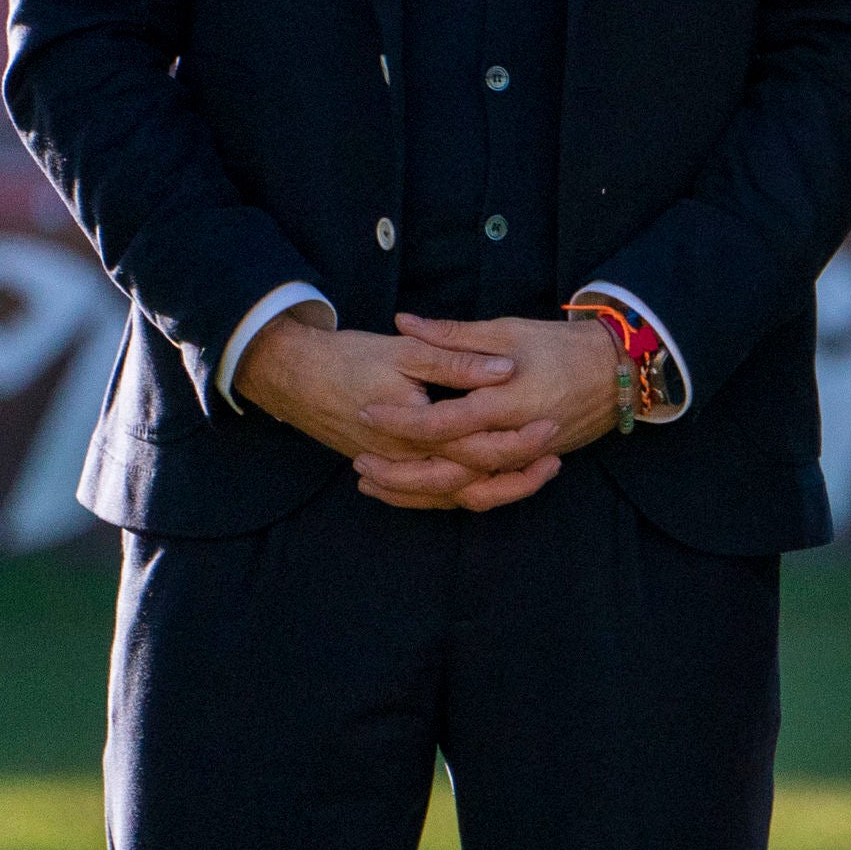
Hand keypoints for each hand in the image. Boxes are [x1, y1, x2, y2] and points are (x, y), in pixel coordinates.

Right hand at [236, 313, 534, 489]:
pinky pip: (430, 498)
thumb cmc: (350, 359)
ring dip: (497, 490)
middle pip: (472, 484)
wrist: (294, 378)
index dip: (519, 441)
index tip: (553, 426)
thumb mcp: (407, 351)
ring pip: (452, 497)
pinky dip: (462, 495)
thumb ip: (458, 361)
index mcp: (416, 430)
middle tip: (556, 458)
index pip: (478, 447)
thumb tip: (506, 368)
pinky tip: (491, 483)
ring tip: (536, 474)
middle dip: (518, 476)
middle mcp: (407, 460)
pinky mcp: (389, 471)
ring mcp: (396, 471)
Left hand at [342, 313, 620, 510]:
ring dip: (420, 493)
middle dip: (402, 472)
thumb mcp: (508, 331)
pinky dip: (450, 495)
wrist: (621, 370)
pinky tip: (420, 491)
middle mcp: (515, 439)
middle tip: (360, 463)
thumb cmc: (562, 345)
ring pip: (468, 492)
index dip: (401, 420)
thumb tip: (405, 322)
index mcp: (506, 403)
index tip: (366, 412)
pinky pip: (488, 492)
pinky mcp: (532, 467)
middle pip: (451, 470)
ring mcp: (526, 459)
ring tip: (378, 485)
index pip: (444, 423)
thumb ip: (454, 334)